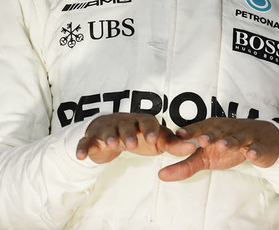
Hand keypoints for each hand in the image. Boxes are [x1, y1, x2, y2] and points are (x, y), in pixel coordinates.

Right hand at [76, 113, 195, 164]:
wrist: (113, 133)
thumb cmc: (141, 135)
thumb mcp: (158, 140)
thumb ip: (175, 144)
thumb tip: (196, 146)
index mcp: (142, 121)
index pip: (148, 122)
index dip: (151, 130)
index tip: (154, 139)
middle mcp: (124, 123)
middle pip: (127, 125)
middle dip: (129, 133)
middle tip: (132, 143)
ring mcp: (107, 130)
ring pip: (107, 132)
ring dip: (109, 137)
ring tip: (112, 145)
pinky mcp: (92, 139)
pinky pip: (86, 142)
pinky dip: (83, 147)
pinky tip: (81, 156)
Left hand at [158, 118, 278, 181]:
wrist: (263, 141)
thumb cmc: (229, 146)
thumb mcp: (206, 157)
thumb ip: (184, 165)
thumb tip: (160, 175)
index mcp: (213, 128)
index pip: (200, 128)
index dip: (191, 131)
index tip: (179, 135)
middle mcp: (229, 129)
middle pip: (219, 130)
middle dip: (211, 134)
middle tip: (202, 140)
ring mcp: (245, 136)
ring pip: (237, 137)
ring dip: (230, 141)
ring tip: (223, 146)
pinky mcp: (260, 145)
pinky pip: (258, 148)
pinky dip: (255, 151)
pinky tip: (251, 154)